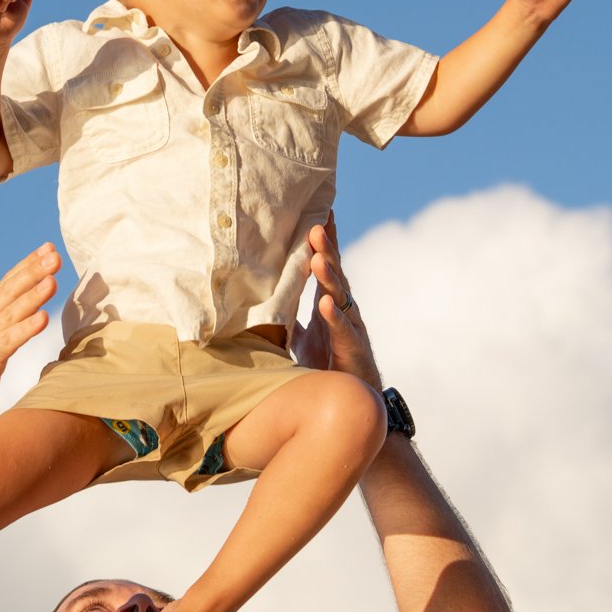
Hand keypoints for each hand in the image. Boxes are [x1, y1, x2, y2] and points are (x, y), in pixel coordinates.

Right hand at [0, 244, 59, 436]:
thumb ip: (3, 332)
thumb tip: (26, 320)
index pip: (7, 285)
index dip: (27, 266)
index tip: (47, 249)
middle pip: (10, 291)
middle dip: (33, 270)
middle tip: (54, 254)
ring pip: (11, 311)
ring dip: (33, 294)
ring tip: (53, 279)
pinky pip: (8, 341)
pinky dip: (26, 328)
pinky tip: (44, 318)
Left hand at [293, 214, 381, 391]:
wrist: (350, 398)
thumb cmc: (325, 364)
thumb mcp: (301, 335)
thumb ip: (288, 315)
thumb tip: (259, 299)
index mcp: (328, 301)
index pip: (327, 265)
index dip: (324, 242)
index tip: (318, 214)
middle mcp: (342, 308)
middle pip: (334, 273)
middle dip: (325, 249)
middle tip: (314, 225)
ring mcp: (349, 327)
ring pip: (340, 296)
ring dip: (329, 276)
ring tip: (319, 257)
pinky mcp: (352, 349)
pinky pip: (343, 330)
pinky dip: (334, 316)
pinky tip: (326, 303)